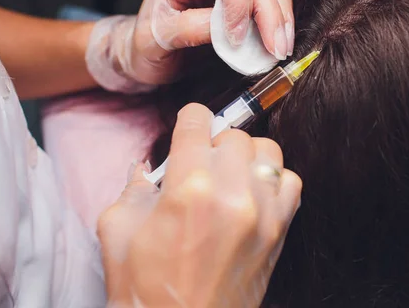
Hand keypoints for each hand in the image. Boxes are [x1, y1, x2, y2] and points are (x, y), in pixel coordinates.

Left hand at [86, 0, 293, 92]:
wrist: (146, 58)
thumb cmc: (145, 48)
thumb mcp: (156, 43)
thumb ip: (189, 30)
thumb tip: (226, 29)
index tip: (237, 37)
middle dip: (268, 11)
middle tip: (275, 48)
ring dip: (280, 16)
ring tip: (282, 48)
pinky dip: (278, 20)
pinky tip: (280, 42)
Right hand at [98, 103, 301, 306]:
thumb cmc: (146, 290)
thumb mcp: (117, 231)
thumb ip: (134, 187)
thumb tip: (147, 168)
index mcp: (188, 188)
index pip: (197, 122)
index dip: (190, 119)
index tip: (189, 125)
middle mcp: (231, 193)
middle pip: (233, 135)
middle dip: (214, 143)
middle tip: (202, 164)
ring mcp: (262, 212)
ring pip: (267, 151)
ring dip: (247, 156)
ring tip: (231, 175)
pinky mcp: (280, 230)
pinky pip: (291, 182)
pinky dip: (275, 179)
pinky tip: (255, 193)